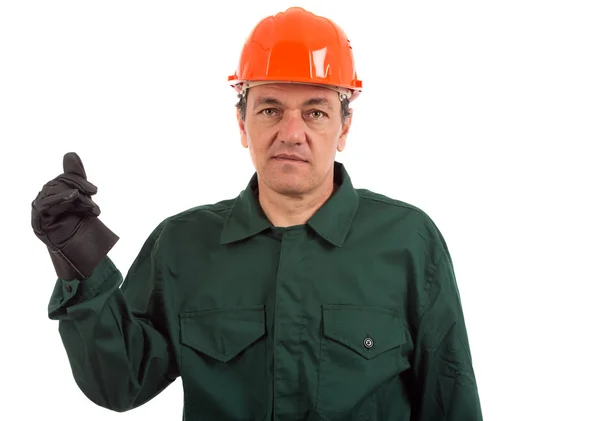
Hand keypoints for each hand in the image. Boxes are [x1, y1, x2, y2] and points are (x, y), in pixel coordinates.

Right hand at [32, 152, 118, 279]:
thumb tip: (70, 152)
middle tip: (95, 201)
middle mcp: (46, 200)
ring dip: (74, 198)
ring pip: (53, 193)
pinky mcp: (38, 221)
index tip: (95, 191)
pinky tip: (72, 197)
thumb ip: (76, 178)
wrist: (79, 254)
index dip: (79, 181)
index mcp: (57, 194)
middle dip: (80, 190)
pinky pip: (44, 206)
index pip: (64, 179)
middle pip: (59, 184)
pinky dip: (58, 199)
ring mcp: (40, 210)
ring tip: (89, 206)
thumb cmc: (80, 228)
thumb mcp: (83, 201)